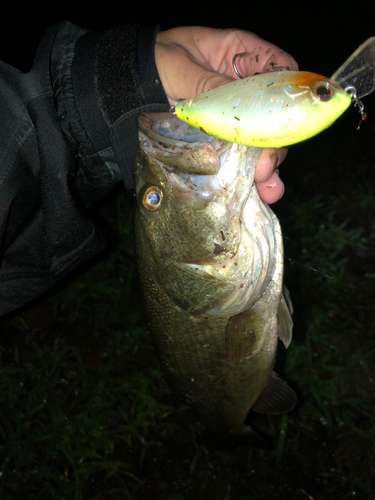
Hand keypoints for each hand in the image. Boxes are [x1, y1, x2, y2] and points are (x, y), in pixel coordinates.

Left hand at [155, 27, 297, 203]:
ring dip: (268, 165)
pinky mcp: (222, 143)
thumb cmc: (151, 65)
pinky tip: (259, 193)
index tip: (286, 118)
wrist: (124, 92)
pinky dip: (252, 176)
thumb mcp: (178, 69)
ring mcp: (234, 118)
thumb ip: (209, 85)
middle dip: (275, 141)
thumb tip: (238, 102)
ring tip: (268, 188)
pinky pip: (243, 159)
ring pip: (263, 141)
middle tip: (267, 166)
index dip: (288, 91)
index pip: (278, 69)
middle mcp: (242, 89)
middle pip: (274, 113)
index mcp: (238, 57)